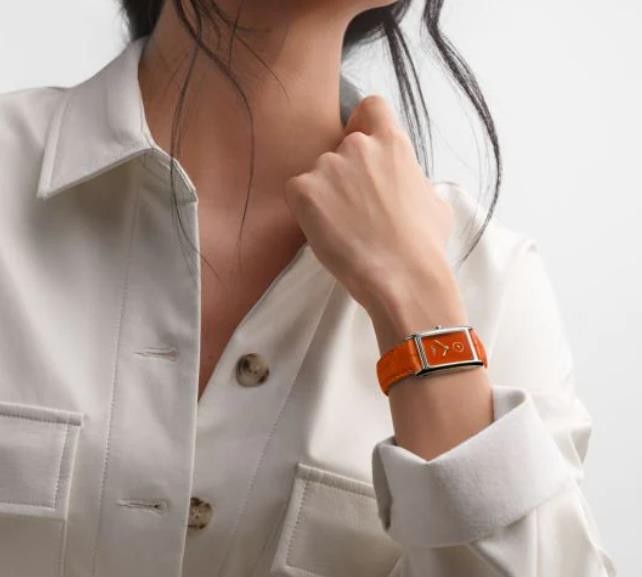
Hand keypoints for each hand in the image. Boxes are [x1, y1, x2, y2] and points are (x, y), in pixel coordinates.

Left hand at [283, 94, 455, 310]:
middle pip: (341, 148)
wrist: (402, 275)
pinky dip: (305, 209)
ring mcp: (328, 166)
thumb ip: (413, 181)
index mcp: (392, 143)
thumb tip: (408, 187)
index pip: (371, 108)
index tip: (363, 145)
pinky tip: (325, 230)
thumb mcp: (434, 202)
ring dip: (325, 194)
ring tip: (343, 228)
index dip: (364, 124)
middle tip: (355, 208)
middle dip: (344, 173)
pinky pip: (297, 193)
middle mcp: (357, 146)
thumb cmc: (424, 245)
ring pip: (318, 173)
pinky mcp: (304, 190)